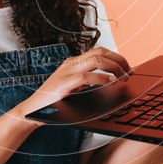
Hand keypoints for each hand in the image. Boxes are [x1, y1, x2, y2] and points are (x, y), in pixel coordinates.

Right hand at [15, 47, 132, 123]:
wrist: (32, 112)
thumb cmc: (55, 103)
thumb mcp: (74, 89)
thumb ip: (88, 83)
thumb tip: (112, 83)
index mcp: (73, 63)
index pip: (99, 51)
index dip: (116, 57)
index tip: (128, 68)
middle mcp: (71, 63)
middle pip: (101, 51)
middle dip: (119, 60)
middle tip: (130, 72)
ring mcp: (67, 71)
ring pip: (97, 59)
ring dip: (115, 68)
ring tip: (123, 78)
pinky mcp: (64, 83)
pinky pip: (87, 76)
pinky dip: (102, 79)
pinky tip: (110, 84)